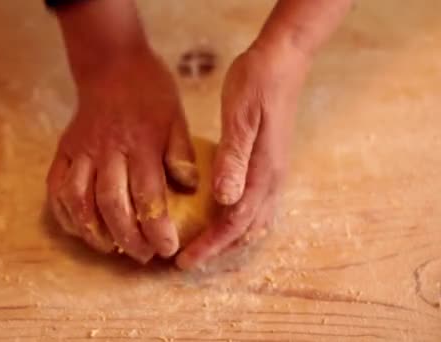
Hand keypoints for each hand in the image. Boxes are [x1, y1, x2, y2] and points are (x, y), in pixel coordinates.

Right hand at [47, 50, 197, 262]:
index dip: (157, 228)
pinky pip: (56, 186)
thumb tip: (189, 187)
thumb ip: (181, 152)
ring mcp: (81, 151)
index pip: (148, 196)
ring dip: (93, 231)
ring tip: (109, 248)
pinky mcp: (64, 150)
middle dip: (128, 238)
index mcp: (141, 144)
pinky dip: (64, 212)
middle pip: (112, 205)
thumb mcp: (176, 116)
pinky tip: (79, 228)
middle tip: (143, 255)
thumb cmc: (150, 92)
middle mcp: (108, 151)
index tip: (167, 249)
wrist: (111, 64)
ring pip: (79, 200)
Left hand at [177, 43, 311, 269]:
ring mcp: (274, 172)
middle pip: (246, 230)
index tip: (185, 260)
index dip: (210, 245)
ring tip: (205, 247)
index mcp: (263, 173)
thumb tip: (225, 200)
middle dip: (218, 250)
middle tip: (188, 260)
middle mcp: (272, 180)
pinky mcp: (269, 163)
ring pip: (255, 221)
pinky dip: (240, 222)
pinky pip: (258, 205)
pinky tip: (223, 217)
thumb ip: (234, 159)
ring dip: (230, 239)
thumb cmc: (257, 84)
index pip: (234, 223)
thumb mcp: (241, 118)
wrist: (283, 61)